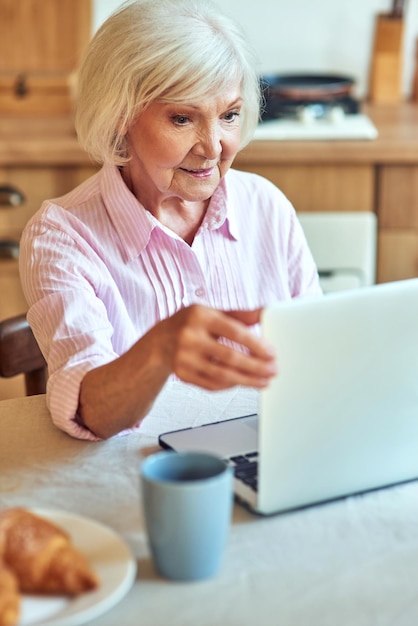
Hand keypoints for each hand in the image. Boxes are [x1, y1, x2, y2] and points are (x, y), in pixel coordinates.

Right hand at [158, 304, 276, 390]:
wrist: (159, 341)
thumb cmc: (190, 324)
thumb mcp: (212, 312)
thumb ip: (239, 315)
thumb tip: (265, 313)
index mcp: (199, 316)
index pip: (234, 332)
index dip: (256, 344)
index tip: (272, 353)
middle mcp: (189, 337)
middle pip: (230, 357)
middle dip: (256, 367)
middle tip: (273, 370)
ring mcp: (184, 358)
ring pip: (222, 375)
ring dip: (247, 380)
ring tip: (264, 381)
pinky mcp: (182, 375)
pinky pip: (212, 385)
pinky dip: (230, 385)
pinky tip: (243, 382)